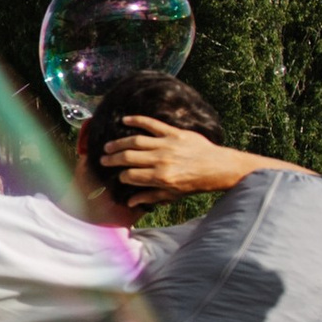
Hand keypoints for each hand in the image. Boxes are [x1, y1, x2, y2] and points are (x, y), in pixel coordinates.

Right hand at [99, 118, 252, 204]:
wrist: (218, 166)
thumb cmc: (195, 183)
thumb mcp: (174, 195)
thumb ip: (151, 197)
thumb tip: (130, 202)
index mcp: (161, 178)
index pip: (131, 176)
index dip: (121, 177)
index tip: (119, 177)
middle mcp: (161, 160)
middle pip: (128, 157)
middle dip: (112, 159)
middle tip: (103, 160)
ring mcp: (166, 144)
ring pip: (135, 141)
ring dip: (119, 143)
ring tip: (108, 146)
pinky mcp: (173, 133)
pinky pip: (152, 124)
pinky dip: (137, 120)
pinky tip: (125, 120)